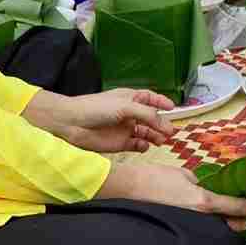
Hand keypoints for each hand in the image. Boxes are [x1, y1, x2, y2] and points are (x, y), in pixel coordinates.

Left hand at [24, 88, 175, 153]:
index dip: (162, 103)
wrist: (71, 124)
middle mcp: (129, 113)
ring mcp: (125, 128)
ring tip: (162, 141)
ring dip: (155, 136)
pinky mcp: (119, 143)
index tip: (173, 108)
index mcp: (130, 98)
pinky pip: (137, 145)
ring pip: (146, 133)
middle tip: (171, 132)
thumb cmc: (95, 108)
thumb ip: (147, 114)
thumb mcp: (126, 106)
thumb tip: (166, 123)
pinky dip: (143, 146)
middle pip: (151, 119)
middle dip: (162, 124)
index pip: (150, 99)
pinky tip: (145, 146)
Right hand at [98, 162, 245, 233]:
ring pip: (214, 224)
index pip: (234, 206)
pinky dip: (208, 220)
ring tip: (236, 216)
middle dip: (241, 218)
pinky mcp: (178, 223)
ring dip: (225, 221)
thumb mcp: (183, 175)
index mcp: (202, 201)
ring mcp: (188, 222)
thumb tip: (205, 187)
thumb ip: (199, 182)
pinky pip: (199, 224)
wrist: (129, 189)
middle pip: (227, 221)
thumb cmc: (155, 178)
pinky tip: (210, 215)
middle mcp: (198, 215)